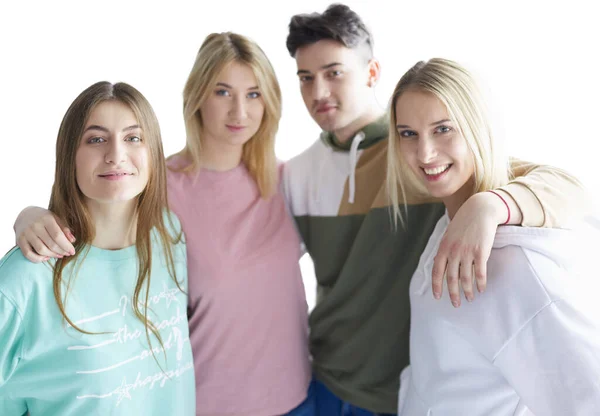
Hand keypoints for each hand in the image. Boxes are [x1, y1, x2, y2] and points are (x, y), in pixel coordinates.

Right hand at [14, 206, 75, 262]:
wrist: (25, 215)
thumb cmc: (44, 218)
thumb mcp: (56, 219)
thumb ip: (64, 229)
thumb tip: (73, 240)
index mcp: (46, 219)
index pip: (58, 235)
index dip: (66, 246)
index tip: (73, 251)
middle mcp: (35, 226)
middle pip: (51, 244)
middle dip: (61, 251)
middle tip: (67, 254)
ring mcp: (26, 233)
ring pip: (41, 250)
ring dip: (52, 255)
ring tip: (59, 255)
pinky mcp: (19, 240)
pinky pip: (28, 254)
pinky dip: (38, 259)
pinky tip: (46, 257)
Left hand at [431, 191, 512, 306]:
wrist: (480, 209)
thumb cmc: (464, 222)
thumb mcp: (449, 234)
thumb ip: (445, 249)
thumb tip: (442, 264)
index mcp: (443, 247)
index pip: (437, 271)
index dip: (437, 285)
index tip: (438, 297)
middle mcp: (453, 251)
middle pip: (451, 278)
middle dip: (453, 293)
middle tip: (456, 304)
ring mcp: (467, 252)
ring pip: (465, 278)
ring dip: (468, 291)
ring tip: (470, 298)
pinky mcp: (481, 251)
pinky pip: (479, 272)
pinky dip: (480, 283)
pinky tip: (482, 289)